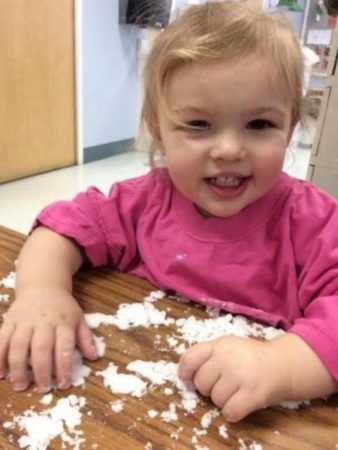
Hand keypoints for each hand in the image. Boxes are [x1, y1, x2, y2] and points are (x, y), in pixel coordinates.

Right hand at [0, 286, 96, 392]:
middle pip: (41, 348)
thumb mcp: (78, 318)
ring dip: (18, 367)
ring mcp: (24, 321)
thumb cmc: (62, 307)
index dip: (64, 366)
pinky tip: (1, 373)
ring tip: (20, 385)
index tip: (63, 383)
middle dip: (41, 370)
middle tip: (43, 388)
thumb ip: (85, 338)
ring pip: (19, 345)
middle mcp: (44, 322)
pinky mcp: (9, 321)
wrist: (43, 285)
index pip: (64, 346)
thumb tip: (94, 356)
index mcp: (63, 322)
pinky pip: (1, 340)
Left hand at [178, 334, 336, 421]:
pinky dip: (232, 413)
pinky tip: (240, 404)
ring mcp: (241, 375)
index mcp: (220, 344)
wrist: (283, 364)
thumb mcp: (228, 346)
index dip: (185, 372)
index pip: (190, 358)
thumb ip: (207, 355)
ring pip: (215, 399)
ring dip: (223, 401)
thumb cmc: (251, 357)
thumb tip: (184, 375)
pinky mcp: (253, 393)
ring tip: (236, 391)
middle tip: (224, 383)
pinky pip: (230, 412)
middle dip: (209, 388)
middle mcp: (228, 357)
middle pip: (201, 383)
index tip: (188, 378)